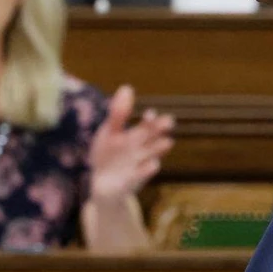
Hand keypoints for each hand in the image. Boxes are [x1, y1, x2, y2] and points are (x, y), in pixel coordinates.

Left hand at [88, 85, 173, 201]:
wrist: (103, 184)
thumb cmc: (108, 154)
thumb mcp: (110, 132)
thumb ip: (118, 113)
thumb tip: (127, 87)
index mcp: (136, 136)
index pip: (146, 126)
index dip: (150, 120)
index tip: (151, 114)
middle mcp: (141, 149)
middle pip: (152, 137)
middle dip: (159, 130)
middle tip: (169, 121)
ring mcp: (138, 164)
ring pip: (151, 154)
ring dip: (158, 148)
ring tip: (167, 142)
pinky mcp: (133, 180)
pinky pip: (140, 174)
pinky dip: (146, 169)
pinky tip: (153, 163)